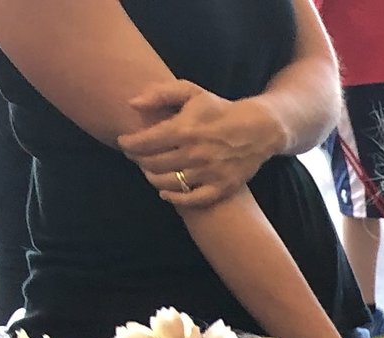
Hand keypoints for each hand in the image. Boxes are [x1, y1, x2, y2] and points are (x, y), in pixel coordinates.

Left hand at [119, 82, 283, 206]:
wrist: (258, 130)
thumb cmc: (219, 109)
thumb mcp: (191, 92)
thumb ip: (160, 94)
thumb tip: (132, 104)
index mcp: (184, 129)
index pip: (144, 142)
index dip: (128, 144)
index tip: (125, 142)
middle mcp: (195, 154)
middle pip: (152, 164)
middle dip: (138, 160)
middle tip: (137, 156)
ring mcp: (209, 173)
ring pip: (168, 183)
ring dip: (152, 178)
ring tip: (150, 171)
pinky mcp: (222, 188)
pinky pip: (192, 200)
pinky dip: (174, 199)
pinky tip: (165, 193)